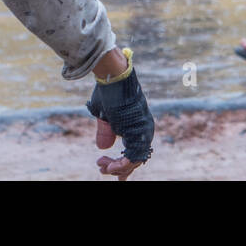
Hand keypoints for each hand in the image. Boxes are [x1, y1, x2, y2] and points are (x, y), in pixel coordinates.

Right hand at [86, 55, 153, 179]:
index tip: (105, 168)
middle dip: (118, 169)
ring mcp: (143, 131)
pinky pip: (134, 157)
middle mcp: (144, 130)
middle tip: (102, 169)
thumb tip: (103, 148)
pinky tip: (109, 166)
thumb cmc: (108, 92)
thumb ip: (106, 132)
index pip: (133, 152)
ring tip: (103, 167)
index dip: (121, 164)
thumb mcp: (105, 116)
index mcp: (137, 126)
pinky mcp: (139, 131)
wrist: (113, 75)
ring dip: (118, 168)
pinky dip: (121, 166)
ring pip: (134, 161)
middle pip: (135, 160)